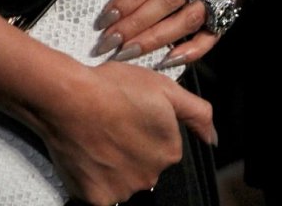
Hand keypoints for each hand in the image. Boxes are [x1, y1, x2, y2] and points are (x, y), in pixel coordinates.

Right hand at [24, 55, 215, 204]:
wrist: (68, 97)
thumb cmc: (112, 87)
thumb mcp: (164, 86)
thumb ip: (196, 113)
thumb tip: (213, 138)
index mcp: (169, 151)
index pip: (162, 145)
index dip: (144, 126)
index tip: (128, 112)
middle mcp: (150, 177)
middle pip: (143, 164)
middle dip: (130, 148)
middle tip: (111, 122)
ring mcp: (123, 190)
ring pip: (122, 178)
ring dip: (112, 162)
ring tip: (96, 133)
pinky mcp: (96, 197)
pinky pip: (98, 190)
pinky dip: (92, 175)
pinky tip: (86, 151)